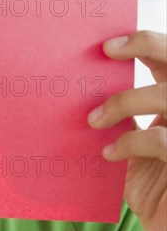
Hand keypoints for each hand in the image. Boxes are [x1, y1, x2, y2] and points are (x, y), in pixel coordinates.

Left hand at [87, 31, 165, 230]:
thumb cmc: (148, 188)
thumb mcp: (130, 147)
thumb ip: (118, 121)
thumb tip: (71, 90)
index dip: (145, 43)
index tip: (106, 44)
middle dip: (147, 45)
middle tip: (107, 50)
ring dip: (124, 101)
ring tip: (93, 120)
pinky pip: (161, 141)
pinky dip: (130, 142)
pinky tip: (108, 153)